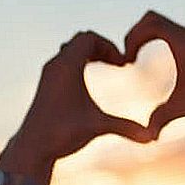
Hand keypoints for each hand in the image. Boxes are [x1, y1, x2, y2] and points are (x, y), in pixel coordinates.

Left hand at [0, 30, 153, 172]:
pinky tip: (89, 81)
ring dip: (90, 53)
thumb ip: (126, 128)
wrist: (32, 147)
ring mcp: (49, 73)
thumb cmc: (62, 133)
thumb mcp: (98, 126)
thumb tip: (152, 138)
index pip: (89, 37)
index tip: (123, 64)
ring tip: (107, 66)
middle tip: (118, 63)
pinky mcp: (46, 83)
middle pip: (81, 39)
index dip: (110, 46)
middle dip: (102, 47)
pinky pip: (64, 60)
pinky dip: (80, 62)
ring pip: (71, 49)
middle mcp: (55, 64)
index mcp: (67, 66)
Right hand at [123, 10, 184, 139]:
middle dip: (134, 34)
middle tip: (127, 57)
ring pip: (162, 25)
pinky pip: (171, 34)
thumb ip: (163, 118)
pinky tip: (154, 62)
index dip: (132, 38)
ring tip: (134, 58)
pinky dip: (156, 40)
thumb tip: (146, 136)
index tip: (128, 62)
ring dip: (145, 36)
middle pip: (152, 18)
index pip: (150, 24)